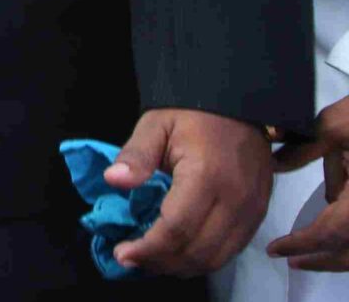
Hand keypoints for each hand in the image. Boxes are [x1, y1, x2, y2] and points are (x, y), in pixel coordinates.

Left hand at [108, 107, 273, 274]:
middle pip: (197, 251)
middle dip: (161, 262)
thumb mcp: (156, 124)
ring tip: (151, 261)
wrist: (240, 105)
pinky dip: (203, 259)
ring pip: (217, 258)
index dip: (148, 248)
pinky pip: (232, 250)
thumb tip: (113, 181)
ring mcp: (252, 211)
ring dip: (182, 267)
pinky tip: (179, 254)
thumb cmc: (193, 114)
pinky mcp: (258, 215)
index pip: (176, 228)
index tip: (121, 253)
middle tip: (132, 260)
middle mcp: (235, 201)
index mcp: (207, 177)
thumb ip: (136, 155)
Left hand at [270, 95, 348, 269]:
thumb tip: (274, 165)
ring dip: (340, 255)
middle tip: (289, 258)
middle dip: (321, 259)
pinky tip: (338, 232)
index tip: (275, 249)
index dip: (301, 245)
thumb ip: (303, 149)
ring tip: (308, 253)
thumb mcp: (336, 125)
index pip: (330, 233)